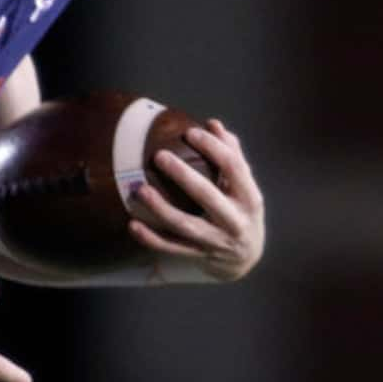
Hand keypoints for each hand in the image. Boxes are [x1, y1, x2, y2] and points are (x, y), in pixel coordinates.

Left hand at [128, 120, 265, 281]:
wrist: (245, 258)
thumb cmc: (241, 210)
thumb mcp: (244, 186)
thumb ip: (232, 155)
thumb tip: (213, 124)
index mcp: (250, 198)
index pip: (234, 168)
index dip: (213, 148)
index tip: (190, 132)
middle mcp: (234, 220)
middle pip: (208, 196)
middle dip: (183, 176)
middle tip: (159, 156)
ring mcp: (215, 241)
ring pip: (186, 225)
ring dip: (161, 208)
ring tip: (141, 190)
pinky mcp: (197, 255)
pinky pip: (171, 248)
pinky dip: (151, 238)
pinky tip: (132, 224)